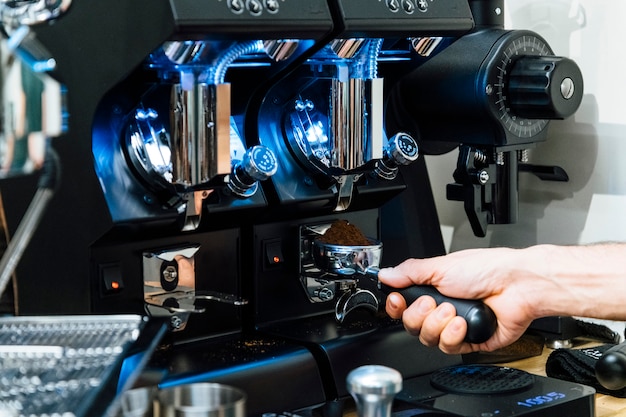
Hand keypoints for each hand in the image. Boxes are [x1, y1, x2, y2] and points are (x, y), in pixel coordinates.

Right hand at [378, 248, 538, 353]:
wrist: (517, 286)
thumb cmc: (487, 270)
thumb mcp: (441, 266)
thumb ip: (410, 272)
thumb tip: (386, 274)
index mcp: (434, 288)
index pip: (404, 304)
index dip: (397, 306)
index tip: (398, 301)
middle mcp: (442, 308)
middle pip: (411, 325)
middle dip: (419, 315)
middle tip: (432, 302)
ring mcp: (455, 326)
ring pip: (428, 339)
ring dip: (437, 324)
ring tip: (452, 310)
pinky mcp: (470, 341)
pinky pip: (449, 348)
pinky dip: (452, 335)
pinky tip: (462, 323)